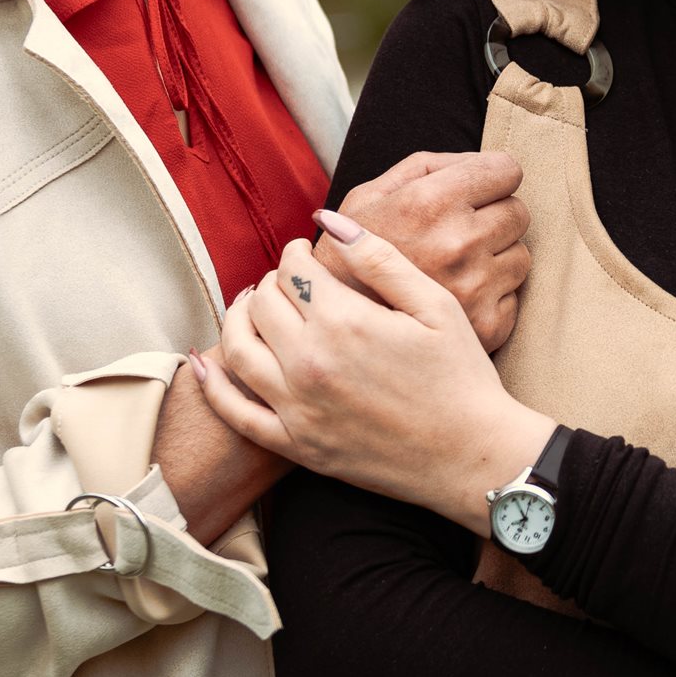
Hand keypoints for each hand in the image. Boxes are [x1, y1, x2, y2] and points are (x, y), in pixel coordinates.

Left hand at [192, 216, 555, 535]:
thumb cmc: (461, 377)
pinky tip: (203, 364)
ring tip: (252, 306)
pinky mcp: (296, 446)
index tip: (307, 252)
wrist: (472, 457)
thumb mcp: (434, 304)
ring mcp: (298, 409)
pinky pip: (235, 413)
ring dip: (238, 318)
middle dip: (272, 281)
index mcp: (344, 321)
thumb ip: (378, 257)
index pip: (294, 269)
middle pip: (262, 303)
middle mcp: (310, 363)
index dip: (297, 252)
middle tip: (289, 279)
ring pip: (238, 349)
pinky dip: (213, 386)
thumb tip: (327, 219)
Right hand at [323, 149, 530, 351]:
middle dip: (495, 216)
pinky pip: (515, 297)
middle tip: (461, 232)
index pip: (507, 169)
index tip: (477, 191)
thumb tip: (478, 160)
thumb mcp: (371, 194)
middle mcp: (457, 242)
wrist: (332, 326)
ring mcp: (474, 287)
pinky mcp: (487, 326)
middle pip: (519, 212)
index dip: (492, 177)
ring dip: (497, 258)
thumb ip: (427, 167)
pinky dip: (493, 297)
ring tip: (457, 268)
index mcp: (430, 202)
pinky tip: (459, 297)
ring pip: (521, 255)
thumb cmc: (350, 255)